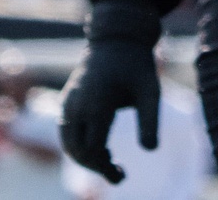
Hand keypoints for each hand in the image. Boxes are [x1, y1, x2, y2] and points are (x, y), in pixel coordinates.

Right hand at [60, 1, 163, 184]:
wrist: (116, 41)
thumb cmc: (137, 66)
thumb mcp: (151, 91)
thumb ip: (151, 120)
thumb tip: (150, 150)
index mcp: (97, 103)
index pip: (92, 148)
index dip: (104, 167)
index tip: (122, 176)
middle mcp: (76, 106)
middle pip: (76, 149)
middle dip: (95, 166)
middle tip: (119, 174)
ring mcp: (68, 104)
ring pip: (68, 143)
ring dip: (85, 157)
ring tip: (111, 161)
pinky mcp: (66, 103)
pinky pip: (66, 132)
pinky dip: (79, 145)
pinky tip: (101, 148)